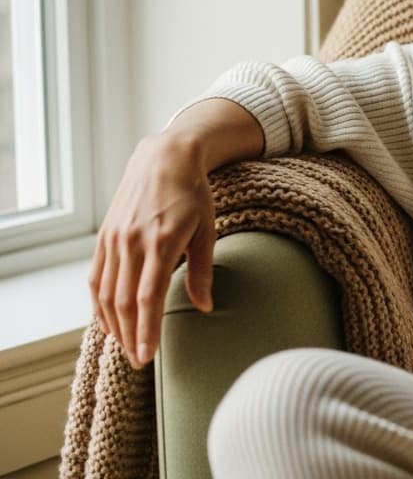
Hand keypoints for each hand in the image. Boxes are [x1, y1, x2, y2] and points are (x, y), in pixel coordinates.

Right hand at [89, 133, 216, 367]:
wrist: (165, 159)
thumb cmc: (194, 195)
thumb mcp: (207, 230)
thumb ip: (202, 271)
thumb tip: (205, 307)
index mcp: (161, 242)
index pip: (148, 298)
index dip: (146, 331)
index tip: (147, 356)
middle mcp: (132, 242)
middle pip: (123, 302)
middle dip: (129, 336)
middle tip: (139, 362)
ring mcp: (114, 239)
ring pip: (105, 293)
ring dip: (113, 324)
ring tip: (125, 346)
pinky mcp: (104, 236)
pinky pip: (96, 277)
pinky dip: (99, 303)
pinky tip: (108, 321)